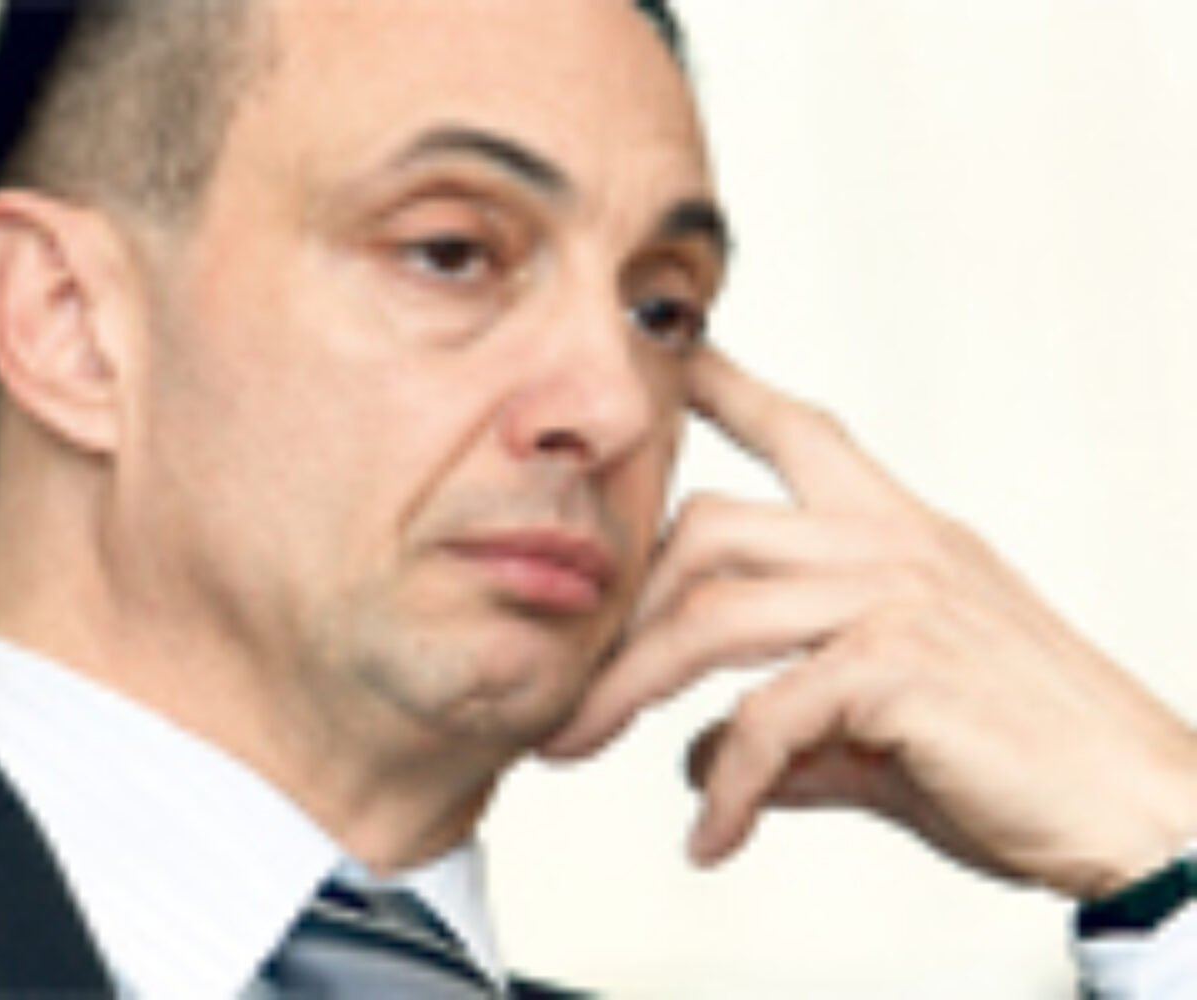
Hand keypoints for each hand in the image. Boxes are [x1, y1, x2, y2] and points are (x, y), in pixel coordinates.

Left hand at [546, 347, 1196, 899]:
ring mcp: (898, 595)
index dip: (725, 386)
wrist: (1145, 807)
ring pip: (710, 613)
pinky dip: (726, 784)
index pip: (799, 430)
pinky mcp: (899, 666)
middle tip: (567, 685)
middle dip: (623, 607)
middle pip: (707, 527)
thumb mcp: (886, 724)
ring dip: (628, 688)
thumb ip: (792, 725)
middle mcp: (893, 542)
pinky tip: (712, 836)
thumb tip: (698, 753)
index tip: (669, 353)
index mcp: (898, 531)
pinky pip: (765, 716)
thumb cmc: (1023, 758)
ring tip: (573, 746)